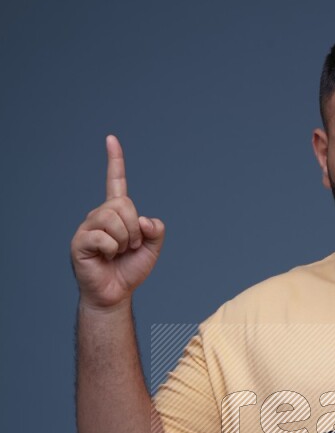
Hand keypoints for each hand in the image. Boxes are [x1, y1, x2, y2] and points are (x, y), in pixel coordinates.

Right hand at [70, 134, 165, 308]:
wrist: (114, 294)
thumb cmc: (130, 269)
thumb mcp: (152, 248)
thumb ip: (156, 231)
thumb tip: (144, 220)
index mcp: (116, 213)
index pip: (116, 182)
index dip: (115, 161)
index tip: (111, 139)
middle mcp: (99, 215)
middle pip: (124, 204)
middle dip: (135, 228)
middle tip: (130, 246)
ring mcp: (88, 227)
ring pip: (114, 218)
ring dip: (125, 240)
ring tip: (119, 252)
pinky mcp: (80, 241)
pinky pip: (104, 237)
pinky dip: (113, 250)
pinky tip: (107, 257)